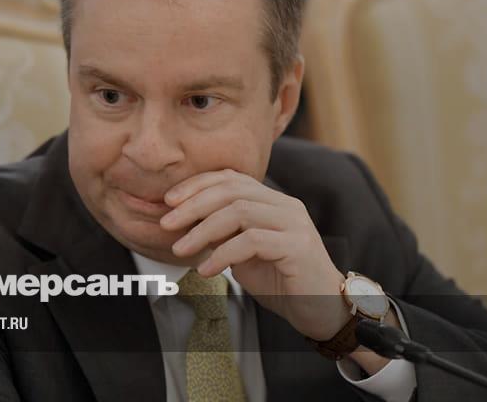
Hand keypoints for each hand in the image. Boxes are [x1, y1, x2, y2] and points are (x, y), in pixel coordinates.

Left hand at [160, 169, 350, 341]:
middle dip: (193, 205)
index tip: (168, 201)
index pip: (231, 178)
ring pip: (239, 211)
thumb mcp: (242, 254)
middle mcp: (285, 205)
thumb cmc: (280, 281)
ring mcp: (294, 223)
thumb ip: (221, 235)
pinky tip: (206, 270)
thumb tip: (183, 224)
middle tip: (166, 223)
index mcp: (272, 201)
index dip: (196, 185)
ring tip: (180, 249)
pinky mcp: (298, 246)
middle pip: (232, 190)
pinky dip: (223, 254)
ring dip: (203, 230)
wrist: (321, 309)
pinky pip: (252, 241)